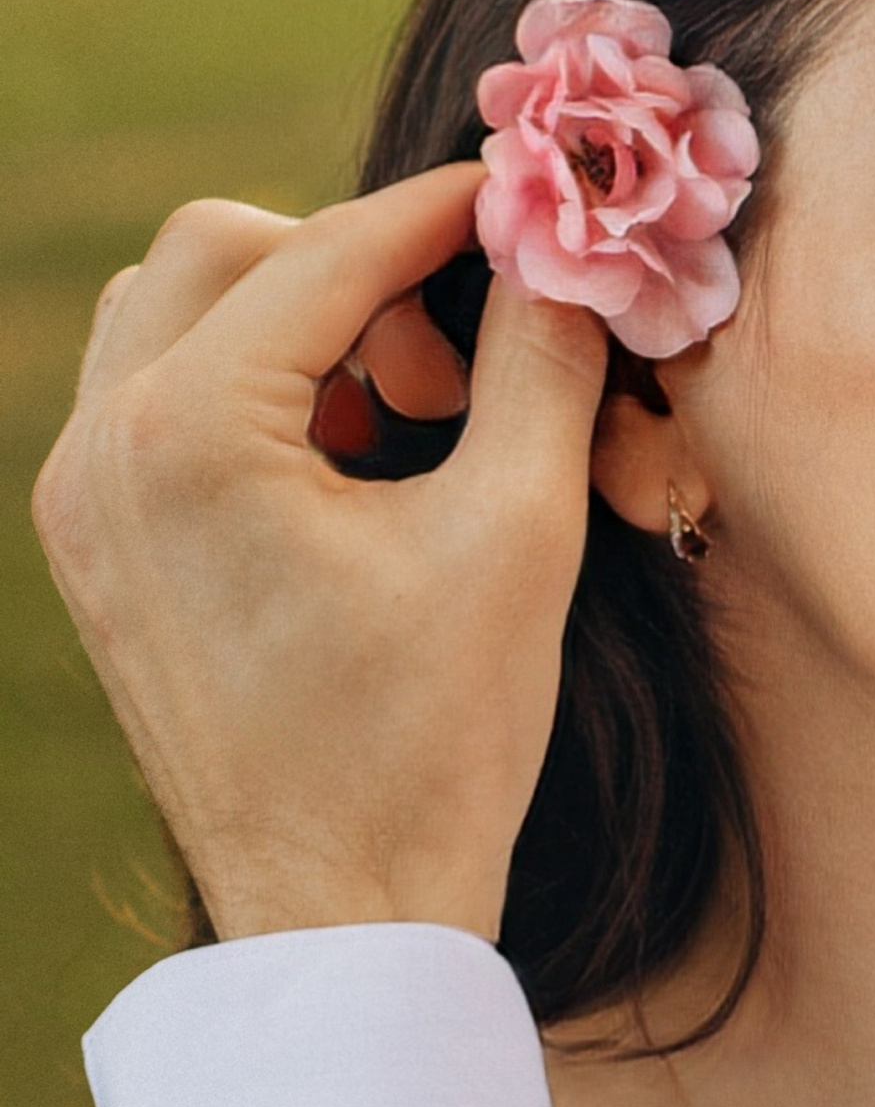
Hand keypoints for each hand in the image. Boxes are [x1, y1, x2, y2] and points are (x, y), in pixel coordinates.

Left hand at [33, 170, 605, 942]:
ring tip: (408, 419)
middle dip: (352, 268)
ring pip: (170, 315)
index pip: (326, 252)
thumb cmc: (432, 744)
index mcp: (188, 436)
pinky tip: (351, 472)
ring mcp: (80, 504)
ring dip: (293, 325)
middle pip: (219, 249)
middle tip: (456, 355)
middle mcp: (101, 451)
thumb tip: (562, 254)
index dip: (441, 214)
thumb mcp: (517, 535)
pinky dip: (250, 395)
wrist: (339, 912)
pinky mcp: (93, 551)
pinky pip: (152, 402)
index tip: (523, 194)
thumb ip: (540, 365)